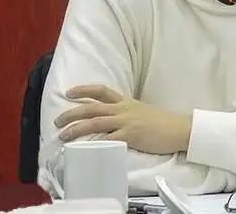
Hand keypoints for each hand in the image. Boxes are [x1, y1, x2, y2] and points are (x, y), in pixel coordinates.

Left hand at [54, 85, 191, 154]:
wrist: (178, 128)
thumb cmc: (161, 122)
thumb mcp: (141, 111)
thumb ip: (126, 112)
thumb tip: (112, 118)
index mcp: (126, 101)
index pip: (101, 90)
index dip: (83, 90)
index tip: (69, 92)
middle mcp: (123, 109)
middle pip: (92, 107)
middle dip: (72, 113)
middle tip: (57, 120)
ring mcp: (126, 122)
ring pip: (95, 122)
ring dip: (76, 128)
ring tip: (62, 135)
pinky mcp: (130, 136)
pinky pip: (108, 138)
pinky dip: (95, 142)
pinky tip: (84, 147)